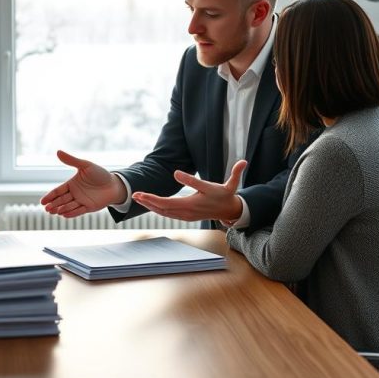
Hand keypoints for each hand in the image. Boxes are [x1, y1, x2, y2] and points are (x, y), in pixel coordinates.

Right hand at [40, 150, 127, 217]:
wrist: (114, 184)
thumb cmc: (100, 174)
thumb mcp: (85, 166)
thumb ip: (71, 160)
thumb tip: (58, 151)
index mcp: (72, 184)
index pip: (58, 191)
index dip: (50, 196)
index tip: (42, 201)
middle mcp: (74, 194)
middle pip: (61, 200)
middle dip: (53, 204)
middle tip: (46, 208)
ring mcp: (81, 201)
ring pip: (68, 206)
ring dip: (61, 209)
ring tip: (53, 212)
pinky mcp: (88, 207)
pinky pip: (78, 211)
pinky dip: (71, 213)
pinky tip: (64, 215)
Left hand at [132, 160, 246, 221]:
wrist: (228, 212)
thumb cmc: (226, 195)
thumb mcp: (230, 184)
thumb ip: (235, 173)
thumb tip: (242, 162)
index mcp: (197, 201)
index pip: (177, 199)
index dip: (162, 196)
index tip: (151, 189)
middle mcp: (189, 210)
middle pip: (164, 207)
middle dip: (149, 201)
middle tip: (136, 194)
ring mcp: (185, 214)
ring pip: (163, 212)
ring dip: (149, 205)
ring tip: (137, 198)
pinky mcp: (183, 216)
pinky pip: (167, 213)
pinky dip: (156, 208)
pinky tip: (147, 203)